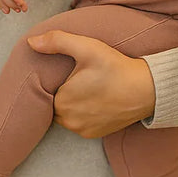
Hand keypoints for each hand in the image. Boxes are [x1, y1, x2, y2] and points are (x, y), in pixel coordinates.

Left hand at [27, 30, 154, 137]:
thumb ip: (56, 42)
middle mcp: (69, 121)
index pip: (45, 91)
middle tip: (75, 79)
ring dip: (70, 105)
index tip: (64, 73)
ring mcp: (82, 130)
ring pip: (65, 115)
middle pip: (53, 104)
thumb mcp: (86, 48)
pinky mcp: (94, 134)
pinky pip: (78, 123)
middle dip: (61, 93)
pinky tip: (92, 101)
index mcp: (62, 101)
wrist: (146, 89)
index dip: (53, 81)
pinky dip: (82, 114)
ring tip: (83, 88)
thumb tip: (30, 41)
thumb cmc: (115, 67)